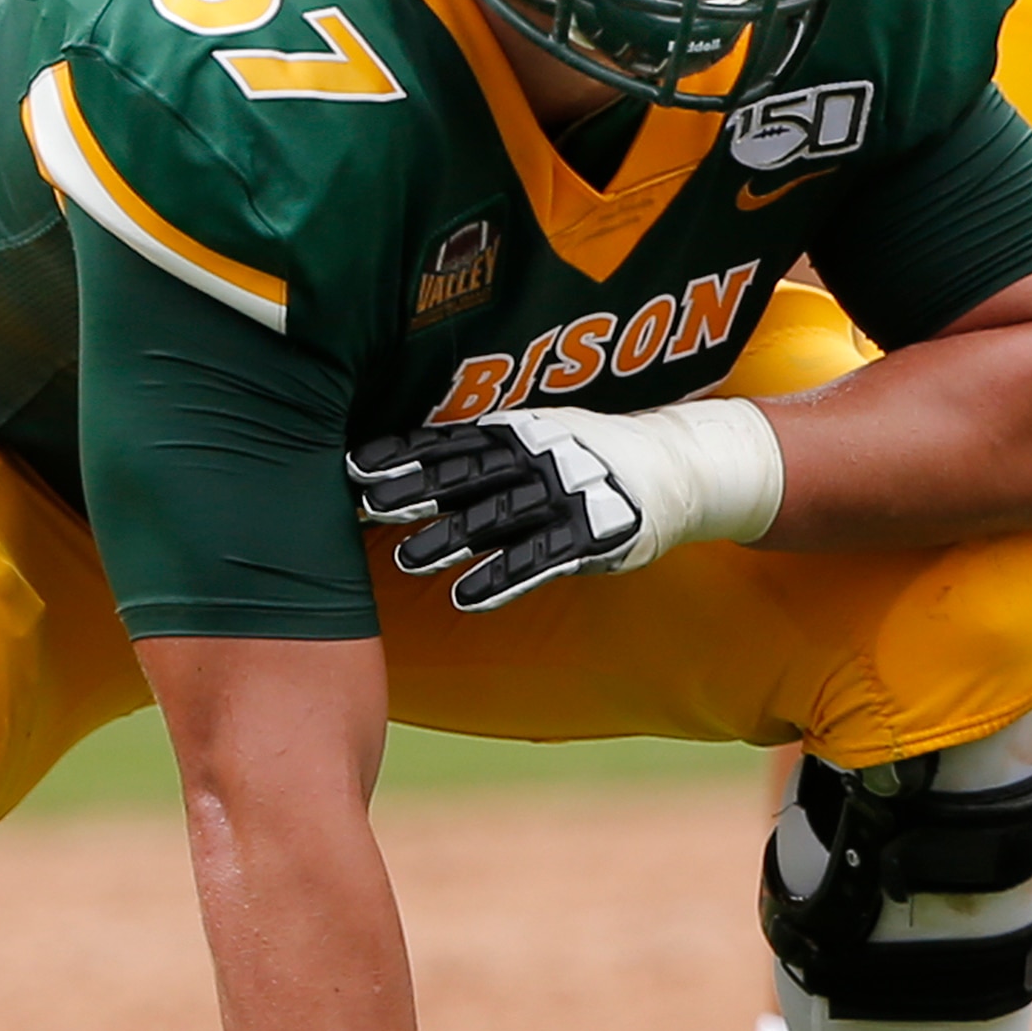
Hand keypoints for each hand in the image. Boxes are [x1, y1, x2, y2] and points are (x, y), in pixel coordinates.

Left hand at [346, 399, 780, 611]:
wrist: (677, 464)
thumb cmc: (589, 455)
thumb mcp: (534, 438)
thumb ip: (480, 454)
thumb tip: (407, 468)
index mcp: (517, 432)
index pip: (451, 442)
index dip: (403, 454)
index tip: (354, 467)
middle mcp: (537, 457)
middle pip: (467, 476)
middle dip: (415, 490)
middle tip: (367, 507)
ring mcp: (566, 493)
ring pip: (500, 517)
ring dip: (453, 538)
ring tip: (409, 560)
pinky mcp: (592, 533)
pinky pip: (541, 558)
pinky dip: (503, 579)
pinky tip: (468, 598)